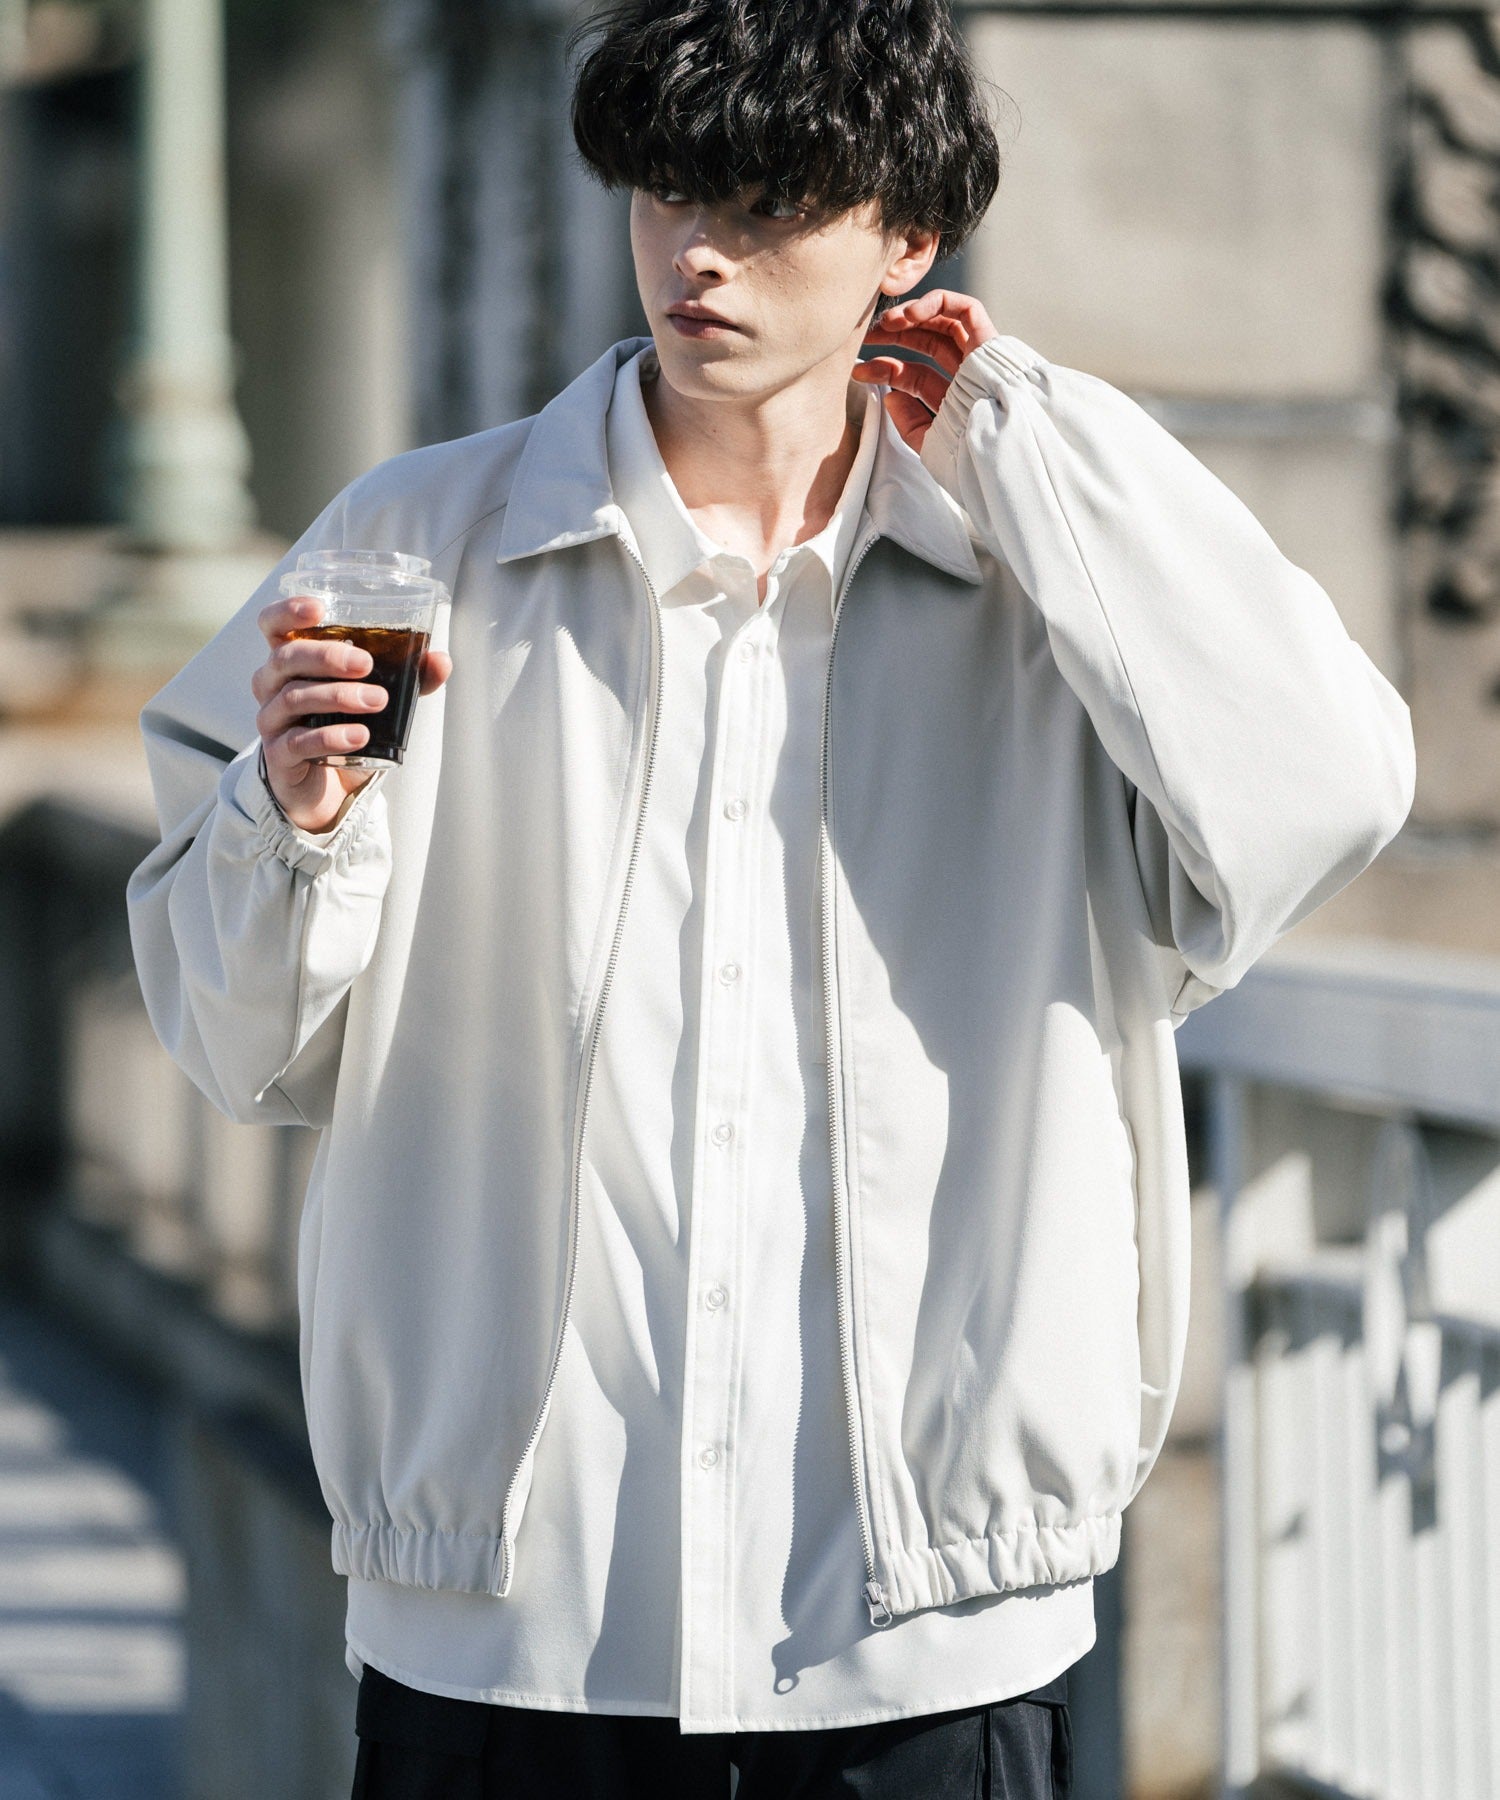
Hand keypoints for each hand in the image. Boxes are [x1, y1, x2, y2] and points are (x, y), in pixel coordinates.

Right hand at [252, 596, 452, 833]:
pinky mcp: (278, 756)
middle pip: (285, 658)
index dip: (287, 612)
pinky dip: (330, 736)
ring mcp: (272, 720)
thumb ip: (408, 678)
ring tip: (377, 701)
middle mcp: (272, 686)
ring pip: (293, 697)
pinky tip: (359, 736)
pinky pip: (298, 741)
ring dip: (337, 696)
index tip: (319, 609)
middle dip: (327, 656)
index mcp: (291, 662)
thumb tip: (441, 661)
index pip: (272, 626)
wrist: (327, 787)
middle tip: (366, 664)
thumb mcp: (376, 697)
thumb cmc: (343, 726)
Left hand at [852, 289, 997, 452]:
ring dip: (912, 316)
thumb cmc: (972, 458)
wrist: (1002, 453)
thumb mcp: (931, 445)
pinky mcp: (990, 340)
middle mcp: (966, 374)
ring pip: (944, 321)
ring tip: (886, 323)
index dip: (884, 369)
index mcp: (952, 398)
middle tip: (866, 335)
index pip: (915, 374)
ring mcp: (979, 356)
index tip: (858, 372)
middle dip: (894, 336)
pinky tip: (910, 315)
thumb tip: (889, 398)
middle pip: (927, 342)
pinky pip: (965, 309)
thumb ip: (909, 424)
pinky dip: (937, 303)